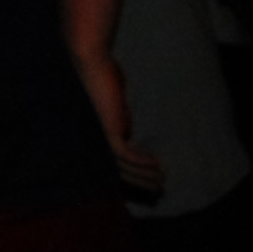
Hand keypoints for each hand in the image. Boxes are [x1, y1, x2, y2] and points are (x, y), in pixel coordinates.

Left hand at [72, 54, 164, 197]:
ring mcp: (97, 136)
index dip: (127, 175)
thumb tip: (128, 136)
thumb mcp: (114, 105)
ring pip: (121, 167)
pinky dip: (143, 162)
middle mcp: (91, 139)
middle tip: (157, 190)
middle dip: (137, 182)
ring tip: (161, 180)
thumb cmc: (101, 77)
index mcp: (91, 134)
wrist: (92, 61)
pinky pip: (126, 155)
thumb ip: (119, 120)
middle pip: (115, 170)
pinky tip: (157, 165)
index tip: (146, 181)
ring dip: (144, 175)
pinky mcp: (107, 130)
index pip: (107, 163)